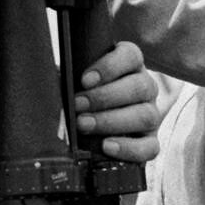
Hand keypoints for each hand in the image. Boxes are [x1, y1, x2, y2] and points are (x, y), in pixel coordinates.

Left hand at [72, 41, 163, 162]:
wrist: (89, 131)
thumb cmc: (79, 99)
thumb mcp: (73, 84)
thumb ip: (67, 79)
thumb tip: (53, 85)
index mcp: (129, 66)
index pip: (131, 56)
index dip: (110, 66)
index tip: (85, 79)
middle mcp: (145, 88)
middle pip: (139, 86)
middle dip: (105, 97)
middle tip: (78, 105)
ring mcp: (151, 115)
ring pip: (146, 115)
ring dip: (112, 121)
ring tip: (85, 125)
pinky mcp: (150, 142)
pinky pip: (149, 147)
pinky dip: (128, 148)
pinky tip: (106, 146)